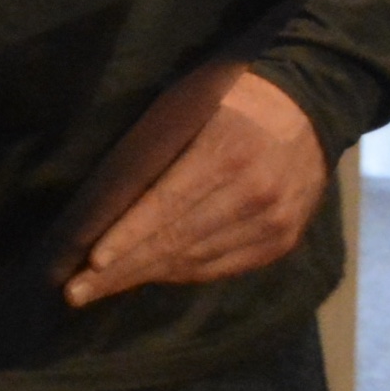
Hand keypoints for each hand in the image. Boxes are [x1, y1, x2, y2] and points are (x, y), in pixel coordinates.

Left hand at [63, 67, 327, 307]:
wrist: (312, 108)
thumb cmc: (234, 98)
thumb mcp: (193, 105)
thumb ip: (158, 148)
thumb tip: (106, 195)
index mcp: (226, 154)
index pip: (167, 206)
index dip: (128, 237)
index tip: (93, 262)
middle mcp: (253, 195)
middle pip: (177, 241)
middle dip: (124, 269)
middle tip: (77, 292)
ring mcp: (272, 223)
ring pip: (198, 260)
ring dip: (147, 276)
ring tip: (102, 289)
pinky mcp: (282, 241)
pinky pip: (223, 267)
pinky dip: (183, 274)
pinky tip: (151, 276)